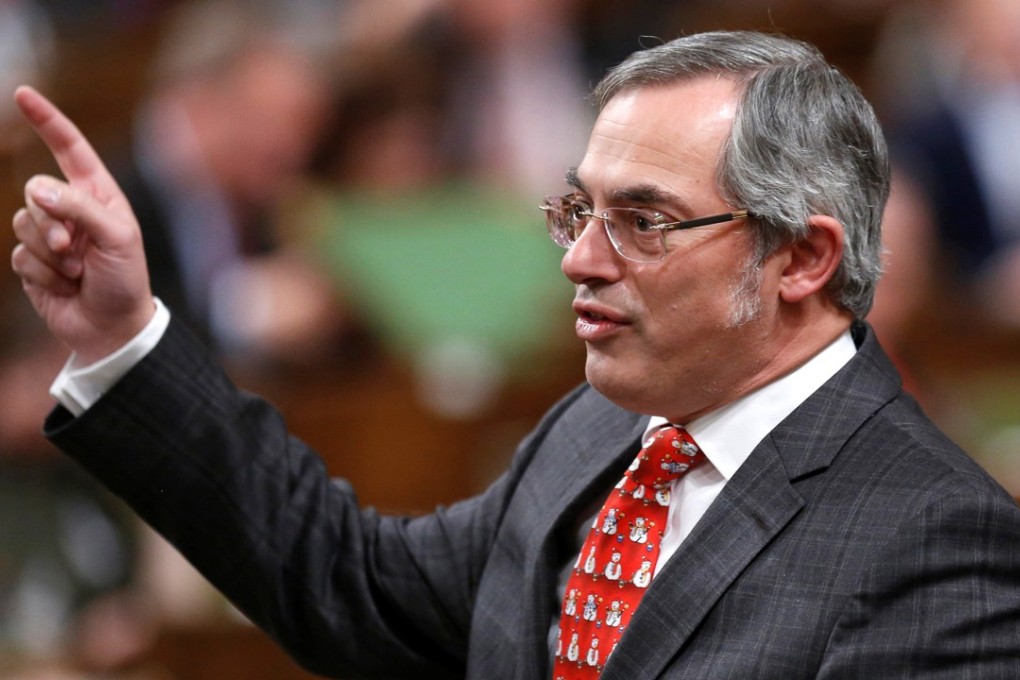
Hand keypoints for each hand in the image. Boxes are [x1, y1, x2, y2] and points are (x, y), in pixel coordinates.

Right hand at [10, 86, 153, 364]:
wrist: (113, 328)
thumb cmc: (126, 281)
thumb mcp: (118, 239)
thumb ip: (80, 208)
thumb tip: (38, 190)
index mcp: (98, 195)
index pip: (70, 149)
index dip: (47, 121)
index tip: (23, 94)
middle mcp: (72, 210)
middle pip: (35, 191)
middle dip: (52, 224)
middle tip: (77, 253)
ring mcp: (50, 235)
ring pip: (22, 223)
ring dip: (49, 253)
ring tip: (76, 272)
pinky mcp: (34, 262)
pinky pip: (19, 255)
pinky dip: (42, 274)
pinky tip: (64, 287)